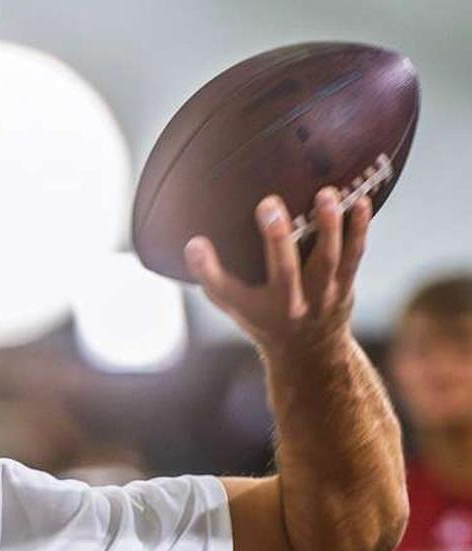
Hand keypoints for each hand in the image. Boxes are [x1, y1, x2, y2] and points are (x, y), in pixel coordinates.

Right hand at [184, 188, 370, 355]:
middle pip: (283, 271)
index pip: (226, 290)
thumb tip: (192, 243)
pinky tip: (361, 202)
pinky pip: (353, 256)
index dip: (207, 269)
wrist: (310, 352)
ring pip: (326, 260)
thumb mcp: (233, 305)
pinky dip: (358, 230)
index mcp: (255, 308)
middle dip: (276, 239)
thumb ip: (211, 276)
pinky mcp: (344, 286)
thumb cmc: (264, 318)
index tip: (195, 243)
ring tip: (326, 195)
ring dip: (328, 227)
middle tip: (269, 203)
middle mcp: (289, 304)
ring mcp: (321, 295)